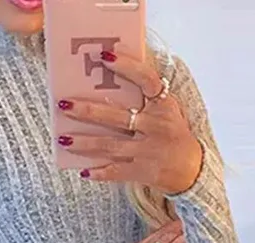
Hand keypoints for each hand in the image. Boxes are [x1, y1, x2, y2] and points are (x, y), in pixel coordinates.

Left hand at [57, 50, 202, 193]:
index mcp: (163, 106)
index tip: (105, 57)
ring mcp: (147, 150)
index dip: (127, 67)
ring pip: (109, 145)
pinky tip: (83, 172)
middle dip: (87, 110)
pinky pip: (116, 171)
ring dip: (84, 143)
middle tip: (63, 104)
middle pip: (116, 116)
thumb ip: (147, 97)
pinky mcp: (142, 171)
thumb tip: (112, 79)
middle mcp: (155, 126)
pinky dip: (99, 172)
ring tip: (63, 138)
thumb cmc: (173, 135)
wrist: (192, 169)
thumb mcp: (168, 110)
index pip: (146, 80)